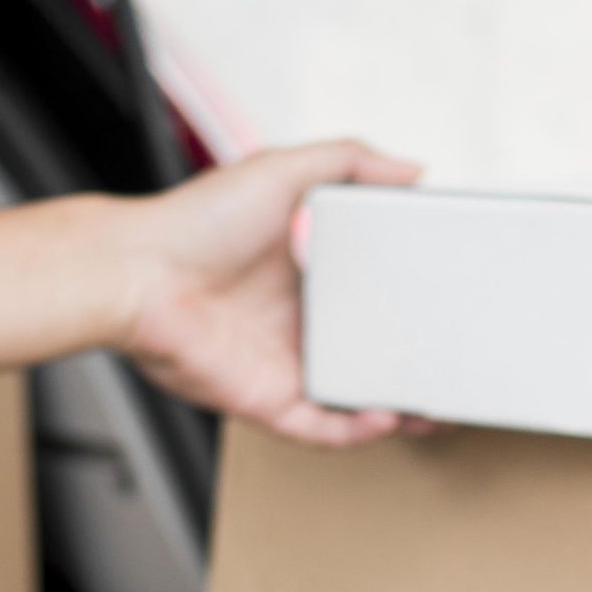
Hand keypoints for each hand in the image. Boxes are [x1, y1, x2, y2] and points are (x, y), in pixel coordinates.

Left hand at [114, 139, 422, 446]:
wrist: (136, 274)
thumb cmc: (194, 221)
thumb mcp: (283, 169)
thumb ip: (351, 161)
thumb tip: (414, 168)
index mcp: (307, 271)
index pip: (374, 292)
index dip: (412, 302)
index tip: (449, 303)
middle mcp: (298, 322)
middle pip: (370, 350)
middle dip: (414, 363)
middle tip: (454, 363)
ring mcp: (284, 365)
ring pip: (356, 397)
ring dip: (398, 407)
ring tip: (438, 406)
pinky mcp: (267, 400)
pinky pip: (323, 427)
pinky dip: (359, 430)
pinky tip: (388, 417)